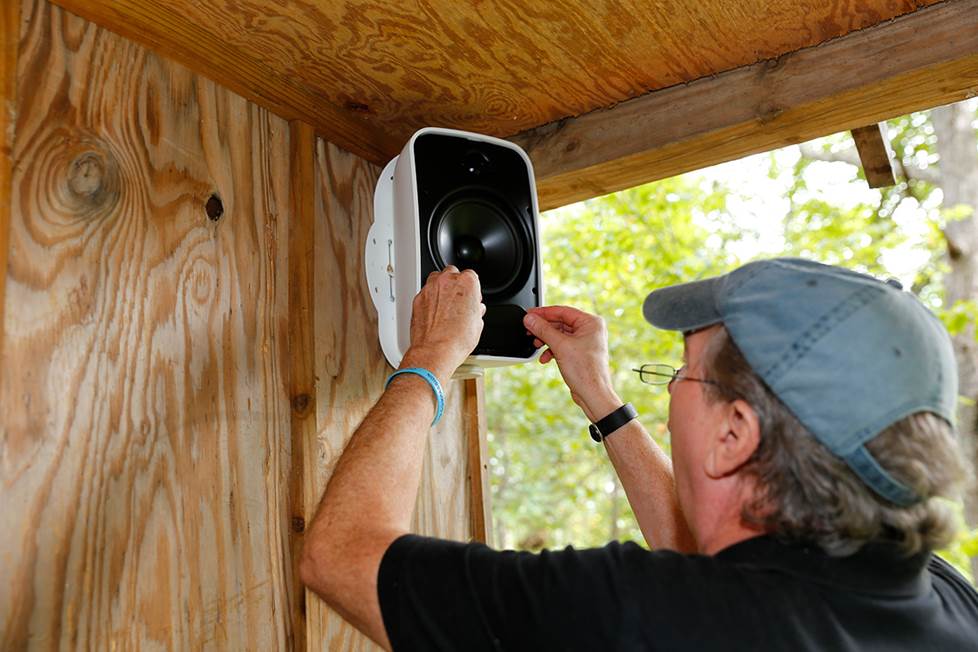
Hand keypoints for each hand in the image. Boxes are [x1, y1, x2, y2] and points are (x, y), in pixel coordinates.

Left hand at [401, 266, 485, 379]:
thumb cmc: (456, 340)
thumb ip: (476, 310)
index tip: (471, 298)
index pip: (472, 276)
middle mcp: (447, 281)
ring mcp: (430, 288)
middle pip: (452, 273)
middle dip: (455, 284)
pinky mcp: (418, 298)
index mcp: (466, 283)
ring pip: (436, 279)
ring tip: (446, 305)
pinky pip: (425, 293)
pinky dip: (429, 299)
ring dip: (441, 288)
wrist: (435, 351)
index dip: (472, 289)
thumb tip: (475, 310)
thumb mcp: (477, 324)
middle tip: (458, 301)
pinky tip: (434, 313)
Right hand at [523, 306, 620, 421]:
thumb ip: (543, 330)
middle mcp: (590, 330)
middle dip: (543, 329)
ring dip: (546, 340)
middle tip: (529, 330)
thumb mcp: (560, 346)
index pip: (562, 311)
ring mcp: (585, 342)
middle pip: (560, 323)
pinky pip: (562, 345)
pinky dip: (552, 350)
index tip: (530, 314)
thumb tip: (530, 319)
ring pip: (559, 334)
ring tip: (536, 345)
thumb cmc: (586, 372)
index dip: (543, 313)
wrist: (592, 394)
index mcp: (591, 322)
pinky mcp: (579, 353)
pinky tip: (545, 358)